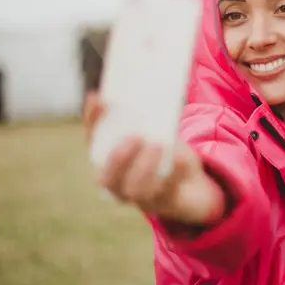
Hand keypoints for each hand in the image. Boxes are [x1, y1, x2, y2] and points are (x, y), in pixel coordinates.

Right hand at [82, 92, 226, 224]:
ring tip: (158, 144)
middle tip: (134, 136)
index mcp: (109, 162)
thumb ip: (150, 117)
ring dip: (144, 167)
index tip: (100, 98)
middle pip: (107, 178)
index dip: (93, 122)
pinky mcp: (168, 201)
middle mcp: (119, 185)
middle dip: (117, 157)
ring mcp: (143, 198)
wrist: (192, 186)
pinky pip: (169, 191)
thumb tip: (152, 82)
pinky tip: (181, 157)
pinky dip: (175, 173)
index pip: (93, 142)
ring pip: (135, 190)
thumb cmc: (165, 154)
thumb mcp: (156, 132)